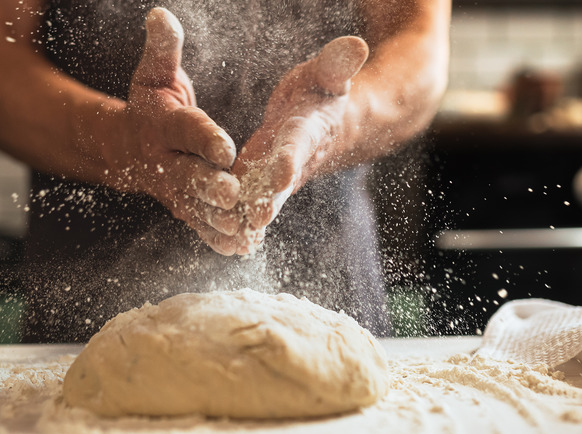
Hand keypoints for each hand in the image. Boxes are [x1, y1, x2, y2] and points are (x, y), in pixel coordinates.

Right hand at [111, 8, 240, 254]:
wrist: (125, 147)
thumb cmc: (150, 105)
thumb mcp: (154, 74)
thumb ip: (163, 49)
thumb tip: (160, 15)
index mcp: (163, 125)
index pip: (185, 130)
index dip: (204, 137)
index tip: (226, 146)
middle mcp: (165, 161)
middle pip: (188, 175)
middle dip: (209, 186)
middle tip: (233, 194)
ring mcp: (172, 189)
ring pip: (194, 206)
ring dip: (216, 219)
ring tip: (242, 228)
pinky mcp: (181, 207)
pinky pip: (197, 224)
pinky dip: (215, 237)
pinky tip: (238, 248)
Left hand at [226, 36, 369, 254]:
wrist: (327, 122)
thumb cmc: (322, 91)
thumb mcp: (328, 74)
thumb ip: (336, 63)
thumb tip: (356, 44)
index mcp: (308, 129)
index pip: (299, 144)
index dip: (290, 158)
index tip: (281, 172)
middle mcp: (294, 159)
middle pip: (281, 182)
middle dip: (269, 201)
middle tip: (254, 220)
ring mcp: (277, 175)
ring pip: (263, 199)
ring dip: (249, 218)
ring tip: (233, 238)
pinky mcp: (262, 182)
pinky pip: (251, 202)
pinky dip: (241, 221)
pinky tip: (225, 241)